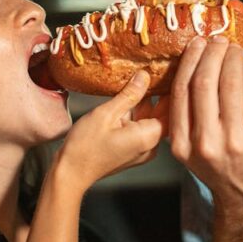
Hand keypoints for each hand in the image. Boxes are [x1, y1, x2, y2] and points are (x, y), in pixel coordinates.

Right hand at [55, 71, 165, 193]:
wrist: (71, 173)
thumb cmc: (85, 147)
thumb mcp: (106, 113)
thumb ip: (129, 94)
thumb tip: (145, 76)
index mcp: (149, 136)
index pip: (172, 108)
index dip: (172, 88)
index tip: (170, 70)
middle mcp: (151, 145)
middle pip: (163, 114)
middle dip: (159, 92)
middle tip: (155, 68)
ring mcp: (142, 149)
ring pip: (150, 119)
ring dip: (145, 101)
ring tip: (140, 77)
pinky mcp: (133, 150)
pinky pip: (140, 126)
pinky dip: (136, 112)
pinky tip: (128, 96)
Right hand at [169, 37, 242, 224]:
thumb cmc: (225, 173)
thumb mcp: (196, 151)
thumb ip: (192, 118)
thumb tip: (197, 69)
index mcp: (182, 145)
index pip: (181, 91)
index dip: (190, 61)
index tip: (196, 44)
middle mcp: (204, 142)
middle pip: (203, 83)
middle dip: (210, 54)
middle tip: (216, 39)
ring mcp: (233, 140)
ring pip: (228, 84)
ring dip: (230, 58)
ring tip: (232, 46)